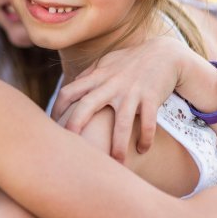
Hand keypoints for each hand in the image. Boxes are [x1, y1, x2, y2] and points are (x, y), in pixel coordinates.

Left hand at [52, 37, 184, 162]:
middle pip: (86, 107)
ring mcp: (131, 92)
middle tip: (71, 149)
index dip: (57, 109)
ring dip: (118, 146)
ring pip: (122, 123)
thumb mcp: (106, 64)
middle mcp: (111, 85)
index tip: (53, 126)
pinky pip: (148, 123)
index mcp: (97, 77)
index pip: (68, 92)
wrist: (164, 53)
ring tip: (116, 164)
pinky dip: (145, 138)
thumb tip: (70, 89)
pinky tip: (142, 150)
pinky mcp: (151, 98)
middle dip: (75, 127)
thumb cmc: (129, 61)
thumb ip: (87, 76)